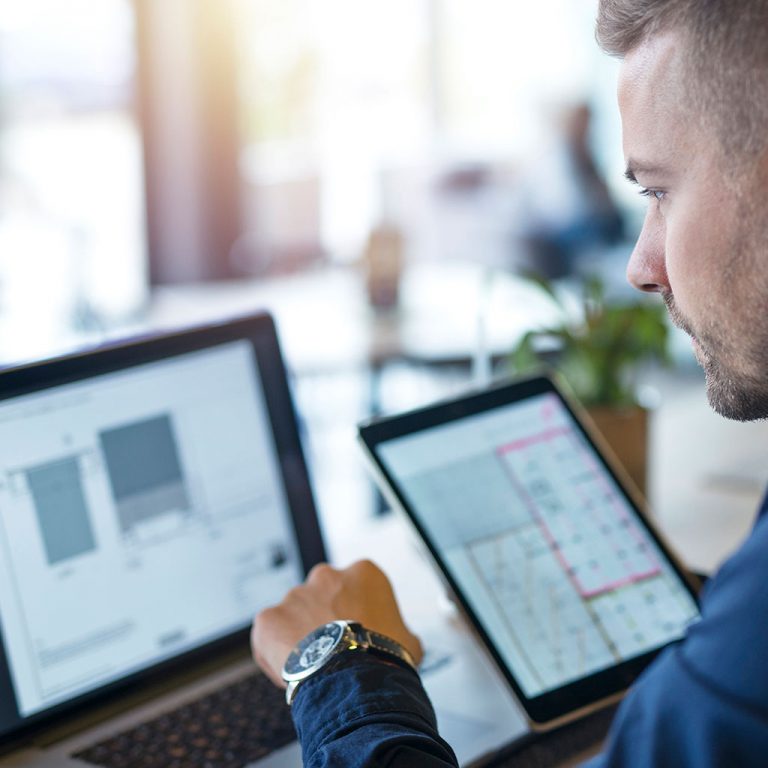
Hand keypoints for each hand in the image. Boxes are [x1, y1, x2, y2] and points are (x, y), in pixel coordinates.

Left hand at [251, 559, 422, 686]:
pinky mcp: (269, 618)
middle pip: (322, 596)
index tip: (358, 635)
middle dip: (324, 619)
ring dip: (301, 635)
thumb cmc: (384, 659)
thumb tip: (405, 640)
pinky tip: (291, 671)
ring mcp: (295, 595)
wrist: (354, 680)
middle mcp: (326, 576)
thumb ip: (401, 631)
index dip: (357, 615)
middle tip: (334, 649)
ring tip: (313, 666)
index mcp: (363, 573)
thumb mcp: (410, 641)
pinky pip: (269, 635)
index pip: (357, 588)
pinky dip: (275, 651)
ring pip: (295, 615)